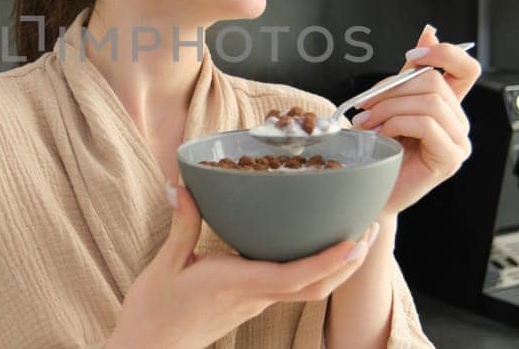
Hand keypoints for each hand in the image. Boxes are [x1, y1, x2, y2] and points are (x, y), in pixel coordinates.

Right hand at [108, 185, 379, 347]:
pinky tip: (316, 248)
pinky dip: (315, 270)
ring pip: (309, 291)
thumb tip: (184, 186)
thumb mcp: (165, 264)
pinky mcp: (251, 305)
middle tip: (370, 230)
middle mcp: (254, 296)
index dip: (328, 261)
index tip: (353, 241)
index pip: (293, 277)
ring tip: (356, 238)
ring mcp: (255, 304)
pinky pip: (293, 289)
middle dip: (348, 262)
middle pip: (315, 287)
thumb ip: (183, 224)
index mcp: (236, 284)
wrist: (148, 348)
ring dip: (338, 269)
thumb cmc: (154, 311)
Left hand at [351, 24, 482, 213]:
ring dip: (389, 108)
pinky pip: (427, 124)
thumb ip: (410, 73)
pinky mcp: (450, 159)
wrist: (370, 194)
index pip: (466, 67)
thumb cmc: (379, 153)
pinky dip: (398, 124)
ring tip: (368, 124)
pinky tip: (383, 136)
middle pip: (435, 82)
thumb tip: (428, 32)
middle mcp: (458, 122)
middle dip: (393, 88)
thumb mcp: (392, 104)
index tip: (413, 55)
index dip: (444, 52)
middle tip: (365, 106)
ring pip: (429, 102)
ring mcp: (459, 142)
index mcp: (447, 106)